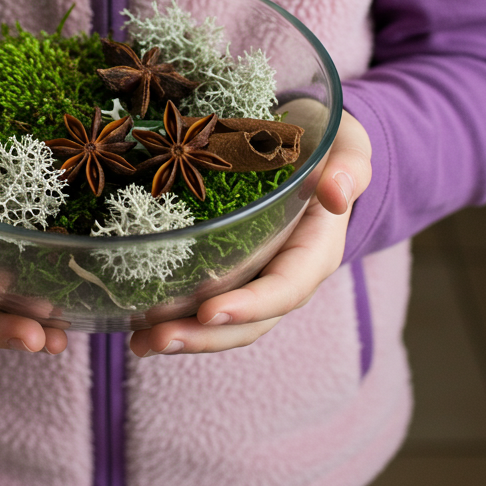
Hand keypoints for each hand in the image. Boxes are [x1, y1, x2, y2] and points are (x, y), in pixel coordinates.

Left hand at [129, 98, 371, 356]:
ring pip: (221, 321)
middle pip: (248, 321)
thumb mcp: (349, 147)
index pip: (285, 289)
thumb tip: (336, 192)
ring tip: (138, 341)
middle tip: (156, 339)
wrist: (311, 144)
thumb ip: (350, 167)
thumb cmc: (329, 144)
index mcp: (315, 252)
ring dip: (182, 336)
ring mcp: (255, 277)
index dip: (250, 305)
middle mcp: (285, 274)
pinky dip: (172, 316)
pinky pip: (204, 301)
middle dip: (203, 336)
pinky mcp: (230, 270)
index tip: (210, 311)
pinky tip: (135, 323)